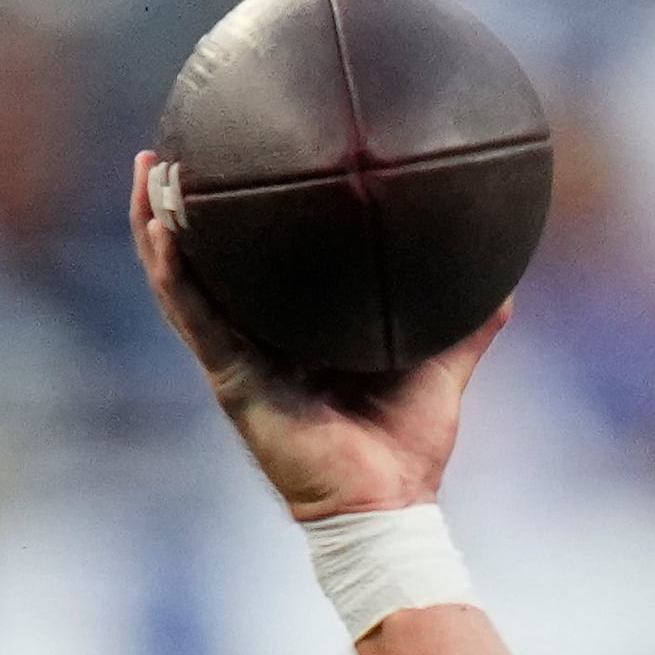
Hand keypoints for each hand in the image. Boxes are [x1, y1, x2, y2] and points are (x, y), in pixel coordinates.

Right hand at [126, 149, 504, 522]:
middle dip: (177, 208)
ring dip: (156, 224)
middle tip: (166, 148)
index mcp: (292, 338)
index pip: (254, 270)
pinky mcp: (232, 380)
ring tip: (147, 167)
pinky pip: (192, 315)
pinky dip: (172, 270)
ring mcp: (236, 361)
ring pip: (181, 281)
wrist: (388, 505)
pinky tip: (159, 226)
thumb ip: (469, 321)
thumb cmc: (406, 448)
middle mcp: (254, 344)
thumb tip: (508, 276)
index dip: (236, 222)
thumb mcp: (445, 365)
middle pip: (202, 264)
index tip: (232, 160)